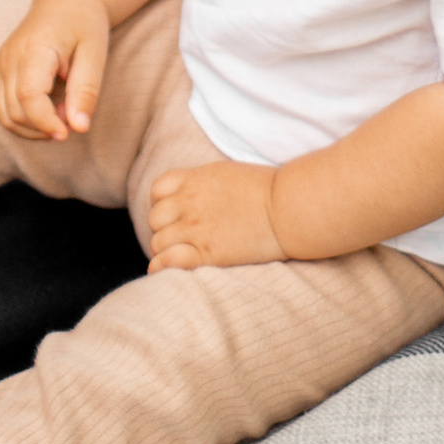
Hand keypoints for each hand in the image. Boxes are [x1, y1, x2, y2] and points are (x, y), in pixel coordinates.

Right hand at [0, 0, 110, 140]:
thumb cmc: (84, 24)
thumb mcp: (95, 53)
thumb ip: (86, 90)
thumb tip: (79, 128)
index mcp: (35, 48)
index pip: (29, 96)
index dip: (46, 122)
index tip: (68, 133)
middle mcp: (10, 57)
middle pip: (15, 110)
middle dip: (44, 127)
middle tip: (74, 118)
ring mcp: (0, 64)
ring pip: (4, 115)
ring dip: (32, 129)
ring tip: (62, 117)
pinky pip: (3, 108)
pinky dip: (24, 121)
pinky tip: (48, 114)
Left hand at [145, 157, 284, 272]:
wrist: (288, 208)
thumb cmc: (268, 190)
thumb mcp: (227, 173)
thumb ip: (202, 182)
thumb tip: (192, 193)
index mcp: (195, 179)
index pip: (157, 190)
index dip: (163, 203)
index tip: (176, 213)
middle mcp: (189, 202)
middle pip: (155, 219)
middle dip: (165, 228)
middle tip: (182, 238)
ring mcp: (196, 228)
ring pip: (158, 242)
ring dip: (167, 249)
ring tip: (183, 254)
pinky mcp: (207, 252)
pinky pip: (167, 260)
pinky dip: (162, 267)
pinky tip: (165, 270)